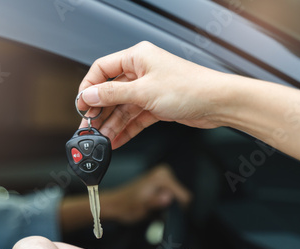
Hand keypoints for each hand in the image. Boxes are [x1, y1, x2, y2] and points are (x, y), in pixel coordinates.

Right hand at [77, 41, 225, 148]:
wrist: (217, 103)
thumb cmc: (189, 88)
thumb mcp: (143, 91)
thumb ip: (112, 94)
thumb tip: (88, 95)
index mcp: (137, 58)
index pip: (102, 69)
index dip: (88, 87)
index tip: (81, 104)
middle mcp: (141, 72)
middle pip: (111, 92)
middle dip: (100, 111)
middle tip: (89, 127)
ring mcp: (149, 90)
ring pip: (122, 108)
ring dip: (112, 125)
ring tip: (101, 139)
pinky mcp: (156, 106)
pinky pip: (134, 118)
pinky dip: (126, 129)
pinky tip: (116, 140)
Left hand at [103, 164, 191, 223]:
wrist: (115, 204)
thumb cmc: (126, 206)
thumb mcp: (142, 207)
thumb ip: (156, 202)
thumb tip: (168, 197)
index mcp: (161, 177)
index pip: (184, 196)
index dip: (178, 210)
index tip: (166, 214)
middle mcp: (163, 173)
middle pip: (182, 197)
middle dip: (172, 208)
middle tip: (156, 212)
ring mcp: (162, 177)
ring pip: (177, 198)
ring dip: (168, 207)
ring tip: (153, 209)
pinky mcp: (161, 182)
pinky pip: (172, 197)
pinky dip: (165, 204)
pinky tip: (154, 207)